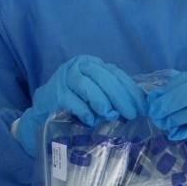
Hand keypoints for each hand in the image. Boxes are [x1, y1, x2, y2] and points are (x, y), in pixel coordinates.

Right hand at [15, 55, 146, 156]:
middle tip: (131, 115)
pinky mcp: (55, 93)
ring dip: (102, 101)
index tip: (142, 108)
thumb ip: (113, 96)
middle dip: (120, 97)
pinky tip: (91, 121)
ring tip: (111, 115)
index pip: (116, 74)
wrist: (44, 108)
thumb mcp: (96, 93)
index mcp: (92, 64)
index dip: (131, 91)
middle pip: (103, 78)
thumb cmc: (75, 101)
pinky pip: (72, 100)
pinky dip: (84, 111)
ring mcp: (64, 78)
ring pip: (87, 85)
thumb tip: (138, 108)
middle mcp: (78, 66)